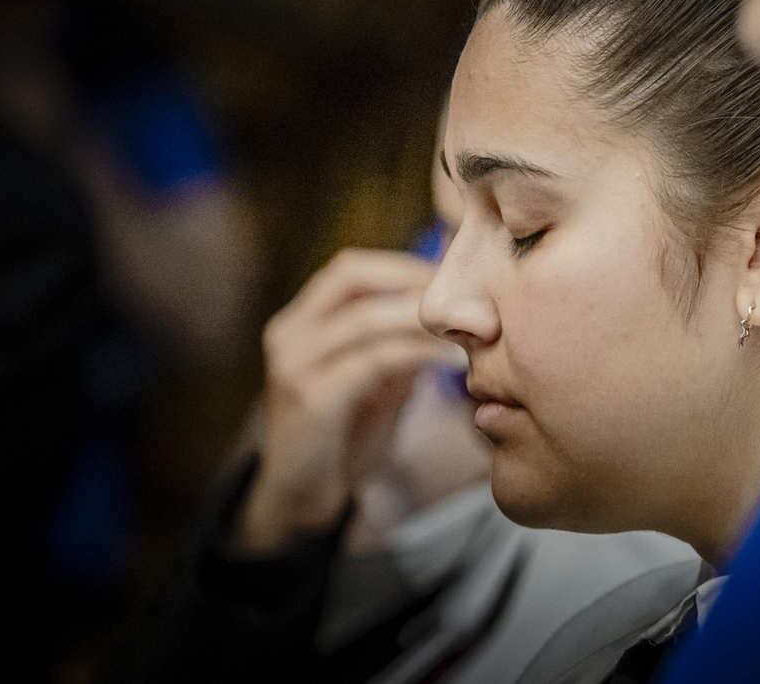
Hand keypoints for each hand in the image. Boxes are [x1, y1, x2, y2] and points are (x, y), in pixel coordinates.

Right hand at [234, 248, 459, 552]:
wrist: (303, 495)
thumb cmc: (346, 433)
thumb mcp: (378, 378)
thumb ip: (403, 341)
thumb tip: (455, 309)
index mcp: (302, 321)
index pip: (351, 269)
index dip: (405, 265)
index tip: (457, 277)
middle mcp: (290, 332)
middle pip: (350, 275)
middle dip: (411, 278)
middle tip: (463, 295)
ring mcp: (295, 363)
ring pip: (365, 317)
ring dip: (423, 318)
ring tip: (469, 325)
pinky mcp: (311, 398)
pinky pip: (372, 360)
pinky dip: (418, 353)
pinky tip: (454, 361)